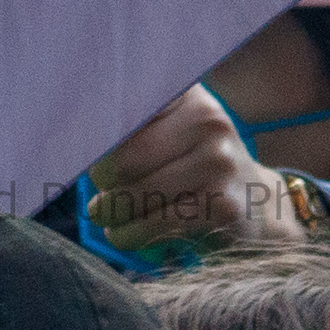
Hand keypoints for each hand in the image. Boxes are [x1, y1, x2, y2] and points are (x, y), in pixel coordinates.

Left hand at [86, 91, 311, 254]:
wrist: (259, 208)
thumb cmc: (195, 168)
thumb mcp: (173, 134)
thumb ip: (128, 129)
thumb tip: (70, 144)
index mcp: (188, 94)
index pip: (121, 110)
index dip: (93, 138)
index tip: (85, 157)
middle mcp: (208, 120)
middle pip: (122, 158)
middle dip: (102, 185)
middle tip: (100, 199)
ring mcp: (219, 162)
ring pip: (134, 195)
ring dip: (110, 214)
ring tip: (107, 217)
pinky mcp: (222, 206)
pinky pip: (153, 224)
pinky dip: (128, 235)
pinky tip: (124, 235)